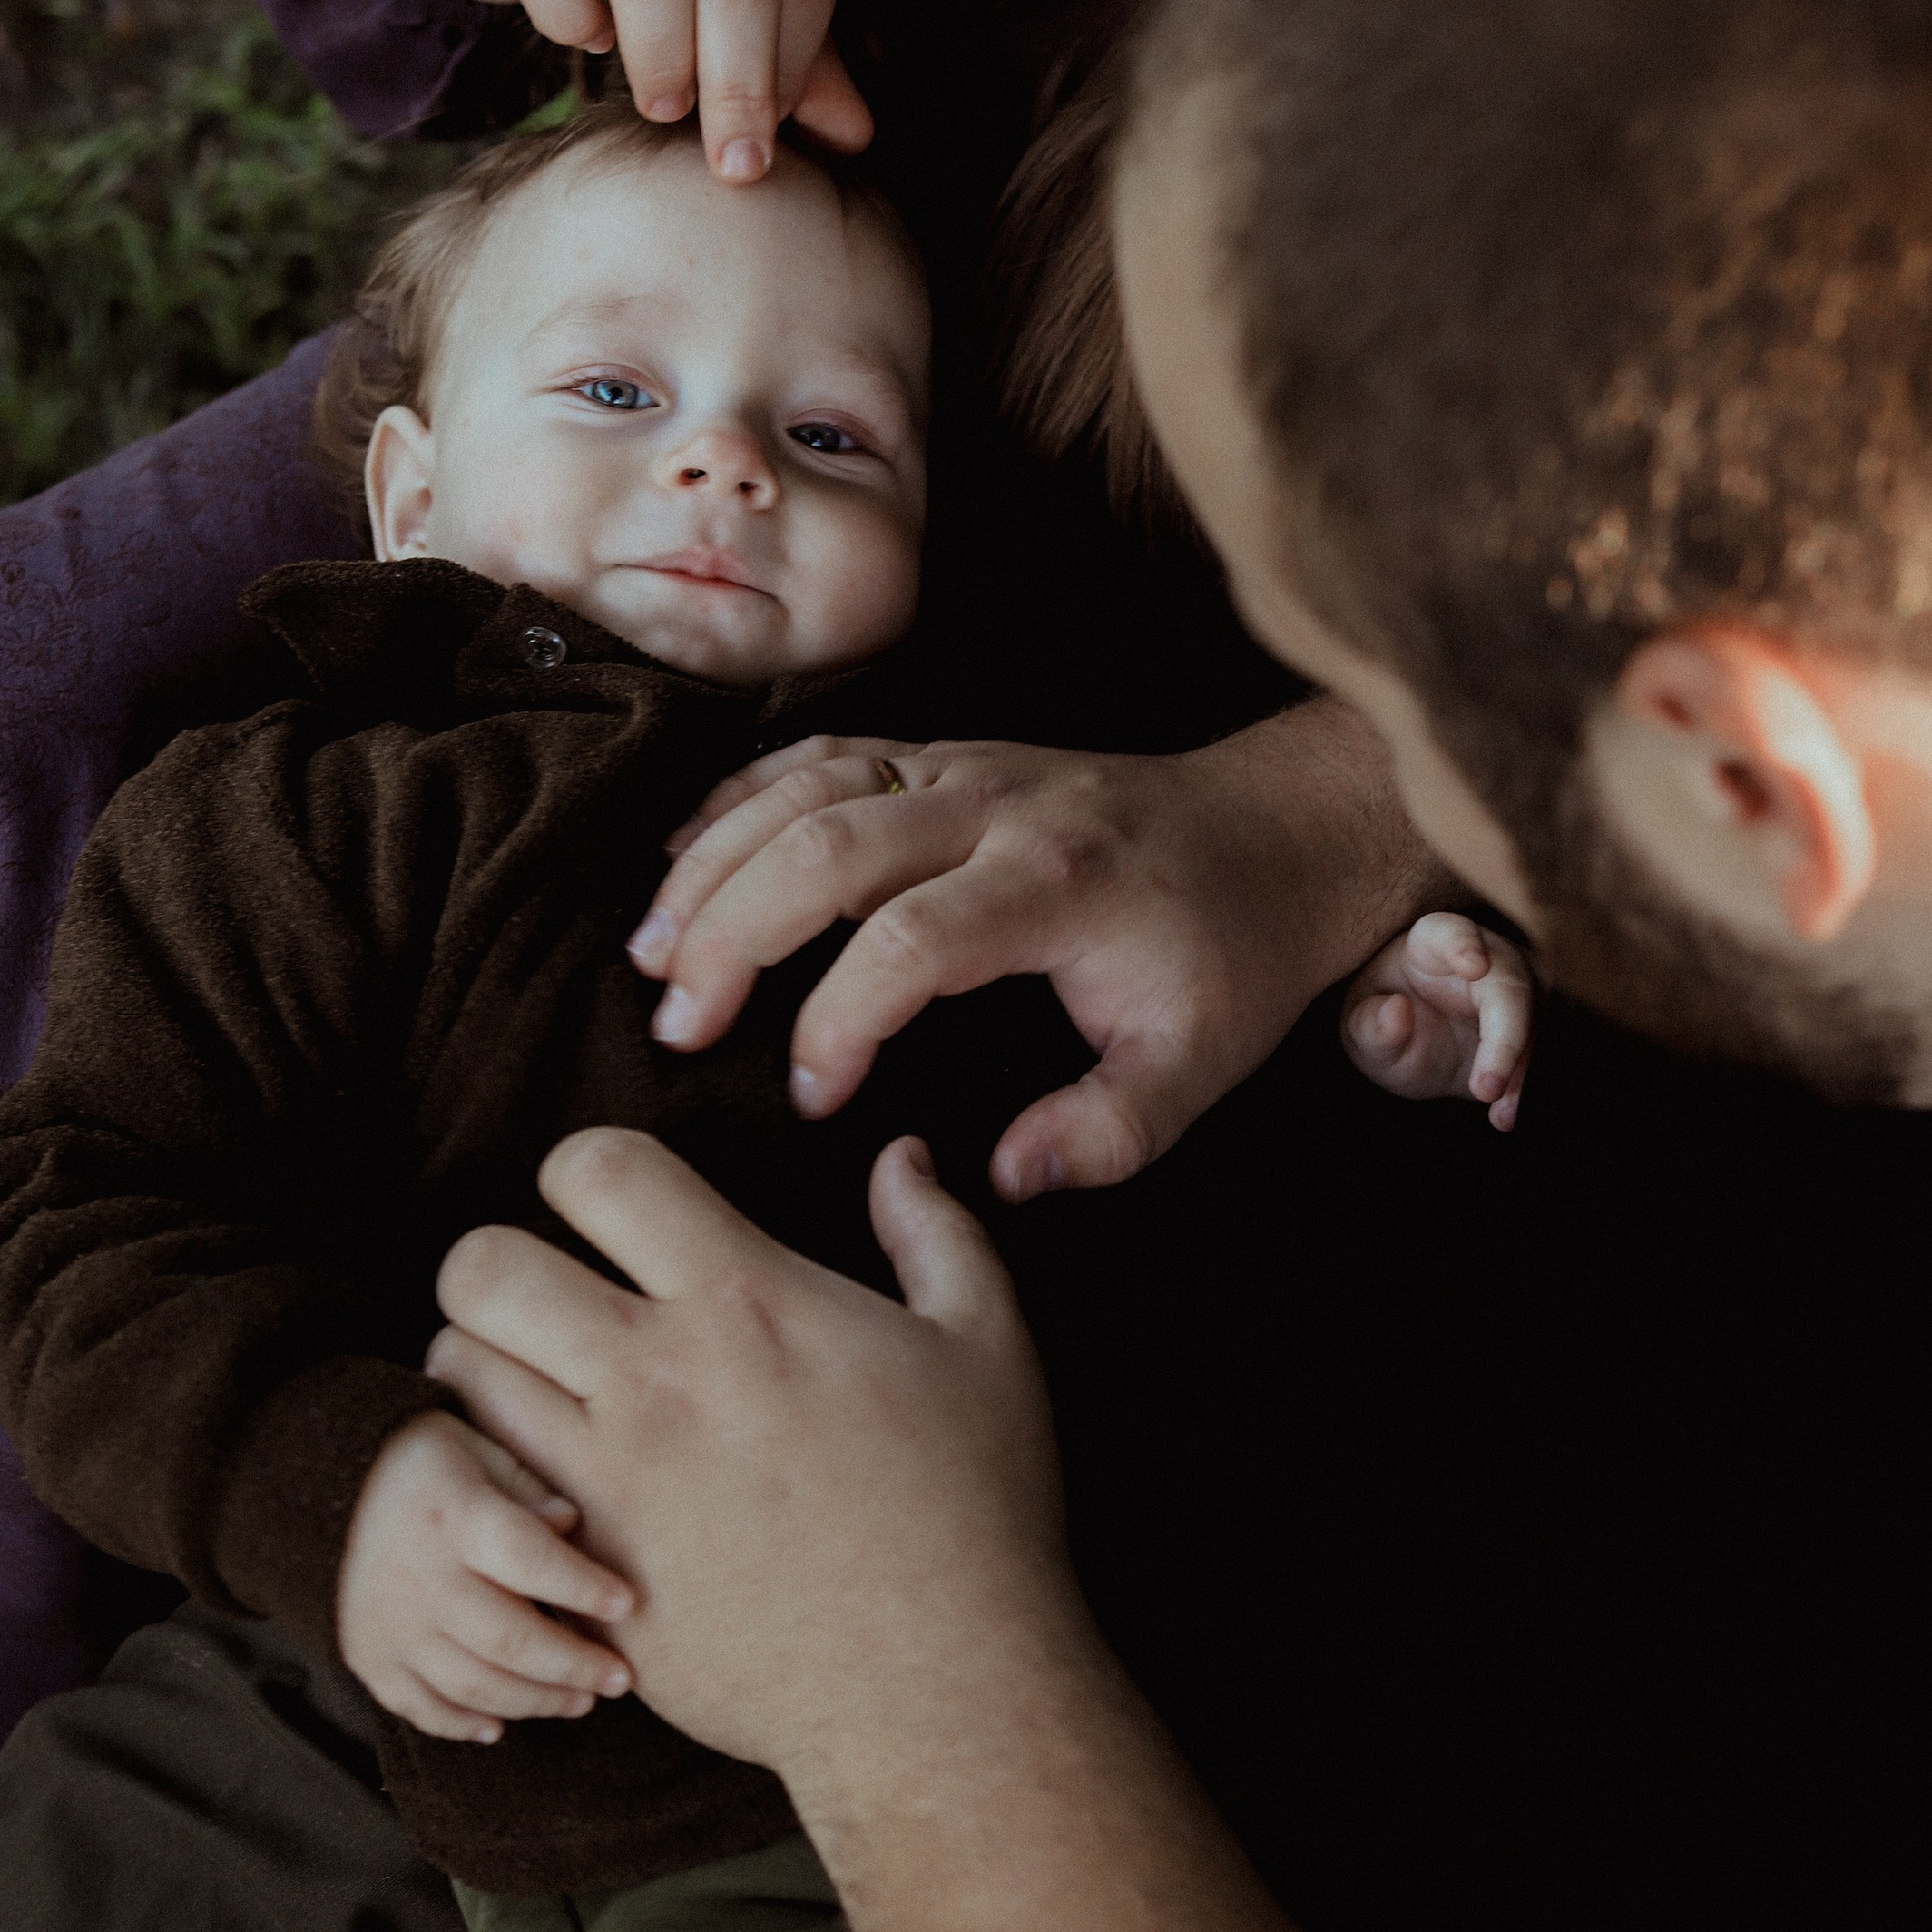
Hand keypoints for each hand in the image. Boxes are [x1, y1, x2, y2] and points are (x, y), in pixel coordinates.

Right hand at [335, 1408, 635, 1744]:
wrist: (311, 1481)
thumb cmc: (415, 1457)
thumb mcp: (473, 1445)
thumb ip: (526, 1483)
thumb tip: (572, 1522)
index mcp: (455, 1516)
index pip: (529, 1559)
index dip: (583, 1586)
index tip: (629, 1604)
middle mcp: (422, 1577)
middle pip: (510, 1637)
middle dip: (573, 1665)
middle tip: (620, 1678)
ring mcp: (391, 1624)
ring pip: (473, 1684)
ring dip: (533, 1701)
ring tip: (579, 1702)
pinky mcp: (368, 1655)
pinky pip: (418, 1706)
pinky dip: (460, 1724)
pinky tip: (499, 1726)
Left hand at [426, 1131, 1076, 1798]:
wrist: (942, 1692)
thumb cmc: (976, 1513)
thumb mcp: (990, 1347)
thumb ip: (937, 1231)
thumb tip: (900, 1155)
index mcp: (747, 1305)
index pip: (595, 1169)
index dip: (588, 1170)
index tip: (619, 1213)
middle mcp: (657, 1382)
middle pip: (482, 1266)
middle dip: (500, 1266)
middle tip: (549, 1301)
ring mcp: (607, 1485)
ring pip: (459, 1377)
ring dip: (482, 1368)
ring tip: (534, 1387)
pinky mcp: (585, 1576)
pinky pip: (481, 1494)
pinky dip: (492, 1474)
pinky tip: (543, 1482)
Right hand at [625, 701, 1447, 1199]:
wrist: (1280, 827)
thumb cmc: (1232, 953)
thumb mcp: (1199, 1065)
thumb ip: (1107, 1132)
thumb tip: (1001, 1178)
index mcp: (1057, 885)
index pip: (910, 941)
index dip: (842, 1020)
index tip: (815, 1096)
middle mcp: (996, 806)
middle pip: (828, 841)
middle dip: (732, 932)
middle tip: (676, 1023)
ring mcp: (964, 765)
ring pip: (807, 787)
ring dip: (714, 863)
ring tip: (651, 953)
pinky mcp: (945, 752)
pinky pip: (820, 753)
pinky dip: (738, 798)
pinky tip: (680, 857)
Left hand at [1339, 912, 1532, 1130]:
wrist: (1412, 1046)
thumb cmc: (1382, 1022)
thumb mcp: (1362, 1030)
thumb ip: (1369, 1024)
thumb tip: (1395, 1010)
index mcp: (1432, 943)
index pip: (1451, 933)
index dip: (1464, 945)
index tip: (1475, 965)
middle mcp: (1485, 958)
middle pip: (1509, 986)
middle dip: (1505, 1036)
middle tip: (1486, 1087)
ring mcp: (1513, 991)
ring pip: (1534, 1023)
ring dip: (1520, 1070)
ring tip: (1500, 1110)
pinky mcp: (1531, 1026)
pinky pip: (1538, 1055)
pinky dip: (1522, 1088)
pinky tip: (1504, 1116)